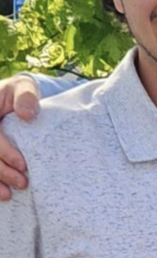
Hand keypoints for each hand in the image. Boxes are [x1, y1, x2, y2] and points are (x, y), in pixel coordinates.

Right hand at [0, 75, 39, 199]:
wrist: (14, 97)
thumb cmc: (19, 92)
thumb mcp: (24, 87)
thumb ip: (26, 96)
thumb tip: (27, 115)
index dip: (6, 152)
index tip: (23, 165)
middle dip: (2, 171)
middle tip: (22, 183)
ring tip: (10, 194)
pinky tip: (0, 193)